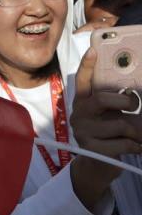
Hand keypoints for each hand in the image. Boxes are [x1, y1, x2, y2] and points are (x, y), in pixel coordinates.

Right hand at [69, 48, 141, 207]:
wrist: (98, 166)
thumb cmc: (109, 135)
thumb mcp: (113, 116)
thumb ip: (119, 103)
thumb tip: (135, 94)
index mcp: (84, 101)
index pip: (83, 80)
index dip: (87, 65)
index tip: (93, 49)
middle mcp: (79, 113)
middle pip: (103, 99)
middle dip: (126, 102)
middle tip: (135, 106)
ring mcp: (83, 131)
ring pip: (120, 124)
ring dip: (135, 132)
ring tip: (135, 137)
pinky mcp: (91, 148)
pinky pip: (124, 144)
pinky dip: (135, 147)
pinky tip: (133, 148)